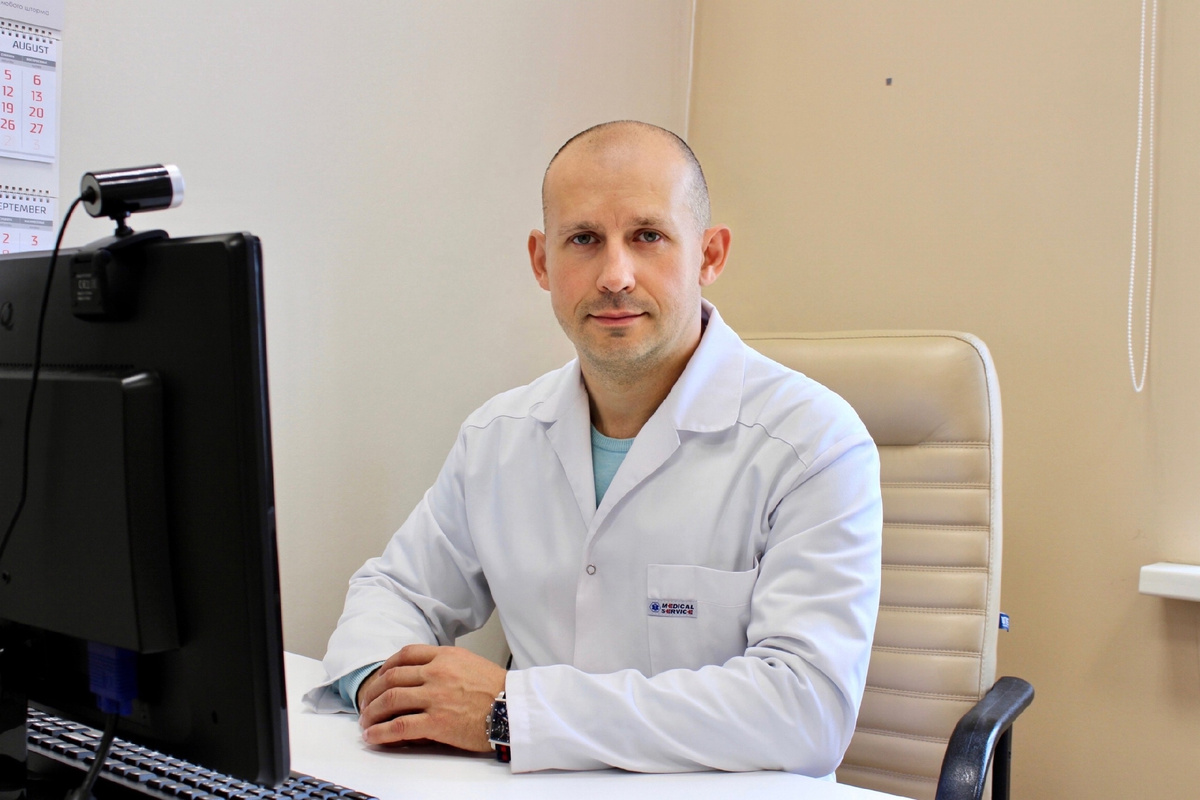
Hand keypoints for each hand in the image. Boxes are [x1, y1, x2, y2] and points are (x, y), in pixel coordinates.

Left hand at [356, 644, 506, 751]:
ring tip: (365, 721)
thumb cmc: (498, 689)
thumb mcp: (471, 663)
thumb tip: (424, 674)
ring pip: (390, 700)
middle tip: (366, 703)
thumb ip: (446, 664)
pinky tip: (373, 737)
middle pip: (392, 678)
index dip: (386, 667)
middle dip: (373, 692)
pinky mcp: (436, 722)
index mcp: (445, 656)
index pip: (406, 654)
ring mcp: (435, 697)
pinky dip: (380, 732)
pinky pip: (399, 726)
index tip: (380, 677)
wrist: (514, 708)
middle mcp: (436, 673)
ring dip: (371, 712)